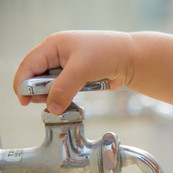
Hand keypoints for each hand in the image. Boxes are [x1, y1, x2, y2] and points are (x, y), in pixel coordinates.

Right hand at [13, 30, 133, 113]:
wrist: (131, 59)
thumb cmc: (107, 53)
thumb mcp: (82, 69)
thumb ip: (64, 89)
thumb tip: (52, 107)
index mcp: (53, 46)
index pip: (28, 65)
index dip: (23, 84)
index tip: (24, 101)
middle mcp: (58, 56)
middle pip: (38, 77)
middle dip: (40, 92)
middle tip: (49, 103)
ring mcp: (69, 67)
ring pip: (52, 86)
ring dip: (55, 96)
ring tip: (62, 102)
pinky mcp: (79, 77)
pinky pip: (66, 90)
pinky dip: (66, 97)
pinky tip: (71, 101)